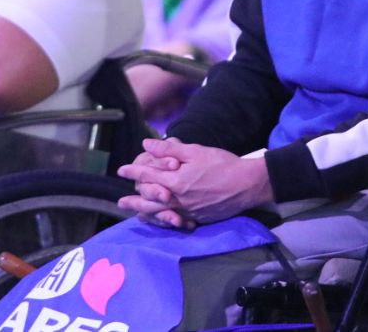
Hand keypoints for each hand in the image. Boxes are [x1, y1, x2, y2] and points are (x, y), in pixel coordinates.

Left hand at [117, 138, 272, 225]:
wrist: (247, 184)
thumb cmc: (222, 164)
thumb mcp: (195, 152)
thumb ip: (169, 150)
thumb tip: (146, 145)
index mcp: (176, 181)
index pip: (148, 176)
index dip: (133, 172)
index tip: (121, 170)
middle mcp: (180, 199)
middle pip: (150, 201)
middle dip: (134, 200)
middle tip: (120, 202)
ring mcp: (189, 211)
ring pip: (162, 214)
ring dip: (146, 213)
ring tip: (136, 214)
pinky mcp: (199, 218)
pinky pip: (177, 221)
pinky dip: (166, 221)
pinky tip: (163, 220)